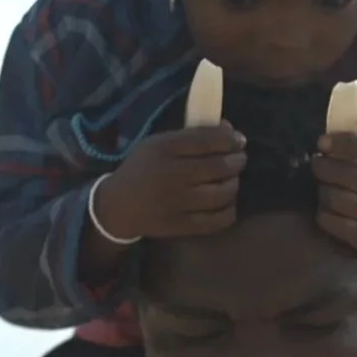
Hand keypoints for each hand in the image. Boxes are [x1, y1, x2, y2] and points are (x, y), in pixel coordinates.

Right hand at [95, 125, 247, 240]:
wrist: (118, 206)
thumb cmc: (143, 169)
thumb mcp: (159, 144)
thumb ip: (193, 136)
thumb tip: (230, 131)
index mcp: (164, 149)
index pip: (208, 140)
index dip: (230, 139)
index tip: (239, 140)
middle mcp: (171, 174)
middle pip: (220, 166)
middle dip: (237, 161)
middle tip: (238, 159)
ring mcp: (177, 203)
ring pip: (222, 193)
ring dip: (234, 183)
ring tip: (231, 179)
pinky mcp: (181, 226)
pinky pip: (217, 220)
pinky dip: (229, 209)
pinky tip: (226, 202)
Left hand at [311, 133, 356, 257]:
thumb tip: (326, 141)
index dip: (343, 142)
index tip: (322, 142)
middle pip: (345, 174)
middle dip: (323, 167)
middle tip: (317, 165)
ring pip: (333, 198)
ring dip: (322, 191)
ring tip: (325, 189)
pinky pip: (330, 221)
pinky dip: (323, 213)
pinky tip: (328, 210)